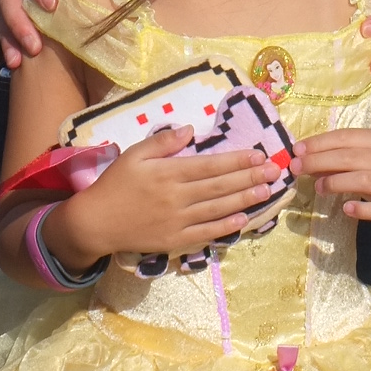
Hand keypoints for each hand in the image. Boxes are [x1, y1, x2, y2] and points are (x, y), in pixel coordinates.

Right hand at [52, 132, 286, 265]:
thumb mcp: (134, 154)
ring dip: (244, 200)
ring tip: (266, 191)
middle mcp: (177, 197)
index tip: (258, 154)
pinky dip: (226, 227)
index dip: (236, 160)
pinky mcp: (175, 240)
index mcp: (168, 173)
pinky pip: (206, 233)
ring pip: (218, 210)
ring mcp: (178, 221)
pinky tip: (244, 219)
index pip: (210, 166)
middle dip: (248, 178)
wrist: (97, 222)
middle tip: (274, 171)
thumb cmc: (115, 184)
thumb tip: (189, 129)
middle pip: (219, 187)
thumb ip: (162, 143)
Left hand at [293, 125, 370, 231]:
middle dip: (318, 161)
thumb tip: (305, 157)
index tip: (297, 149)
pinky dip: (360, 208)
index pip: (345, 136)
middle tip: (296, 168)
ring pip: (361, 179)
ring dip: (335, 182)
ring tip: (317, 187)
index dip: (319, 142)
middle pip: (349, 157)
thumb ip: (341, 157)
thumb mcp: (368, 159)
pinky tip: (346, 209)